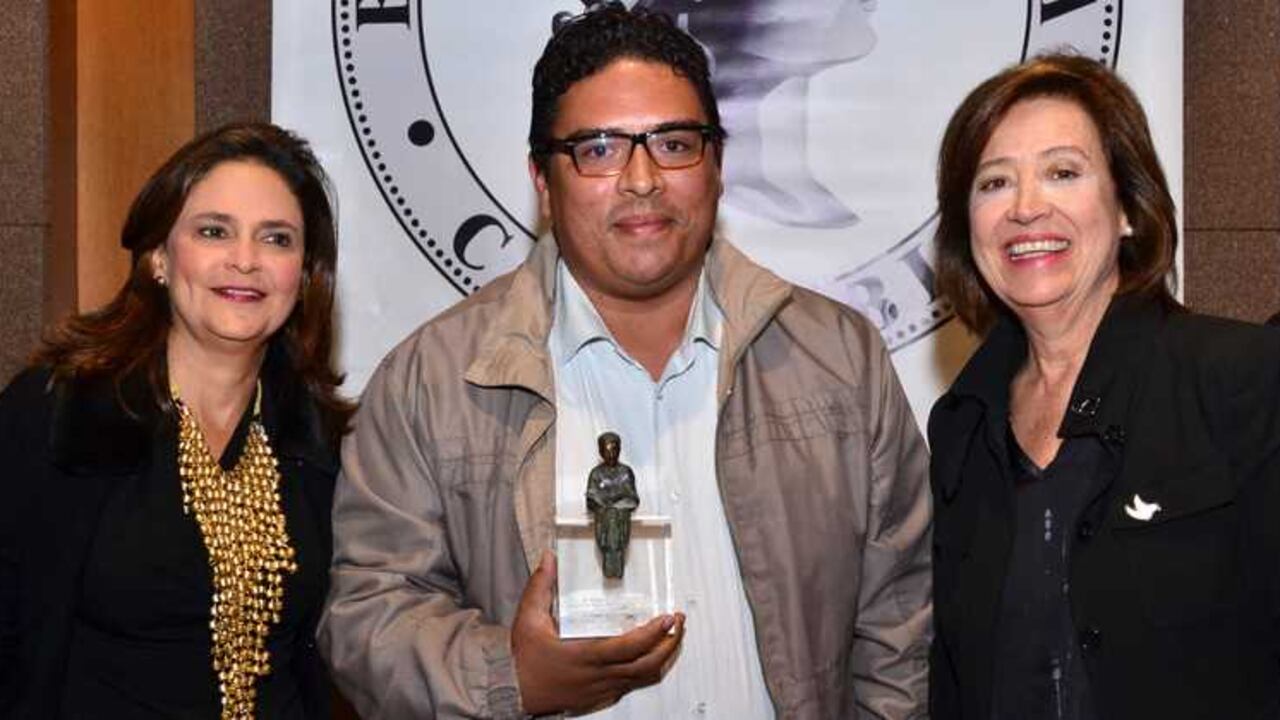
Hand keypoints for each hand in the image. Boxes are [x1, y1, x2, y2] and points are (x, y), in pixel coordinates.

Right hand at [512, 550, 684, 715]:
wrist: (513, 691)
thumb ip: (541, 586)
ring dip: (662, 658)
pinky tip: (648, 659)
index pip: (631, 646)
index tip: (668, 617)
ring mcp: (602, 688)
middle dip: (670, 643)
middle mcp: (599, 674)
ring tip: (671, 639)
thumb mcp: (528, 618)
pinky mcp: (600, 697)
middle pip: (648, 664)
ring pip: (644, 678)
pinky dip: (646, 672)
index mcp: (587, 654)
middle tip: (678, 624)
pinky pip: (631, 687)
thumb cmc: (523, 660)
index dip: (655, 633)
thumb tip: (549, 560)